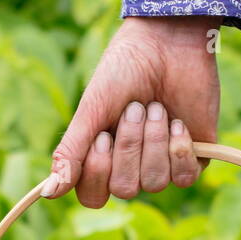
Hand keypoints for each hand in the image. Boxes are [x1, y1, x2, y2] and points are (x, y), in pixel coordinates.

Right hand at [43, 15, 220, 206]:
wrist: (168, 43)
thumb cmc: (124, 72)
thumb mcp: (92, 109)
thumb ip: (71, 151)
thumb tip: (48, 193)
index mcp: (100, 159)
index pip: (93, 197)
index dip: (98, 172)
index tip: (103, 135)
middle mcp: (130, 168)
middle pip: (125, 189)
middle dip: (130, 146)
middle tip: (135, 108)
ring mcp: (161, 165)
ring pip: (155, 183)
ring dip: (154, 141)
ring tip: (157, 107)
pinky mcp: (192, 158)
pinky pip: (184, 178)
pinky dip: (179, 149)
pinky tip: (178, 122)